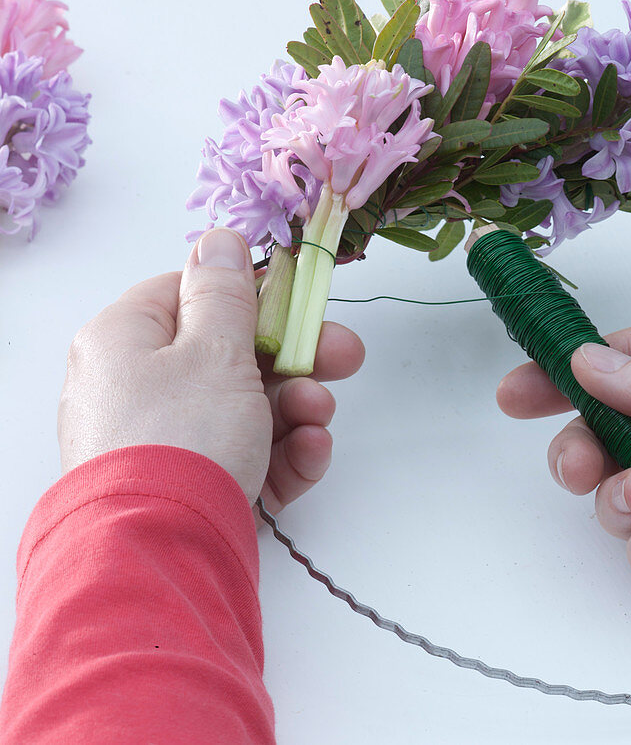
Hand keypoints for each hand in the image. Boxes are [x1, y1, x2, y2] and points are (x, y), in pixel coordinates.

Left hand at [58, 228, 364, 512]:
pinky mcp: (192, 484)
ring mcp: (164, 439)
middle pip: (230, 354)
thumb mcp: (213, 349)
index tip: (301, 302)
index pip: (190, 294)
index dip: (252, 295)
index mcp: (126, 339)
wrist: (162, 551)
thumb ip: (225, 292)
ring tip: (318, 419)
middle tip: (345, 356)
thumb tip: (219, 238)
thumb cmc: (183, 435)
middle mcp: (137, 386)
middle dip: (297, 358)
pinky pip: (245, 454)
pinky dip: (283, 452)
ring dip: (296, 407)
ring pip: (246, 407)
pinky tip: (309, 454)